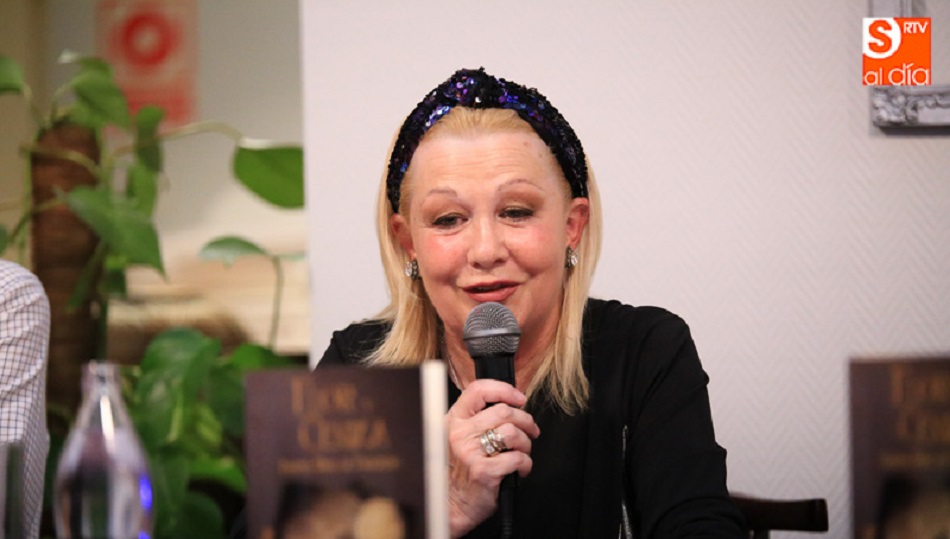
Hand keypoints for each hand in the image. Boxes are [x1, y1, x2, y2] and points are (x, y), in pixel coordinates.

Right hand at [444, 379, 539, 537]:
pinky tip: (520, 468)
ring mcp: (471, 452)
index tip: (518, 398)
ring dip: (526, 442)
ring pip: (512, 432)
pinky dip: (525, 463)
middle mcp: (460, 434)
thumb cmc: (459, 470)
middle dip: (525, 420)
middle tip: (530, 430)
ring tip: (523, 451)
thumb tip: (510, 404)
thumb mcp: (458, 437)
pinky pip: (517, 458)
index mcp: (454, 420)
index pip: (478, 390)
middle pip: (503, 411)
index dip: (503, 390)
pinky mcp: (484, 471)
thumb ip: (476, 419)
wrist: (451, 504)